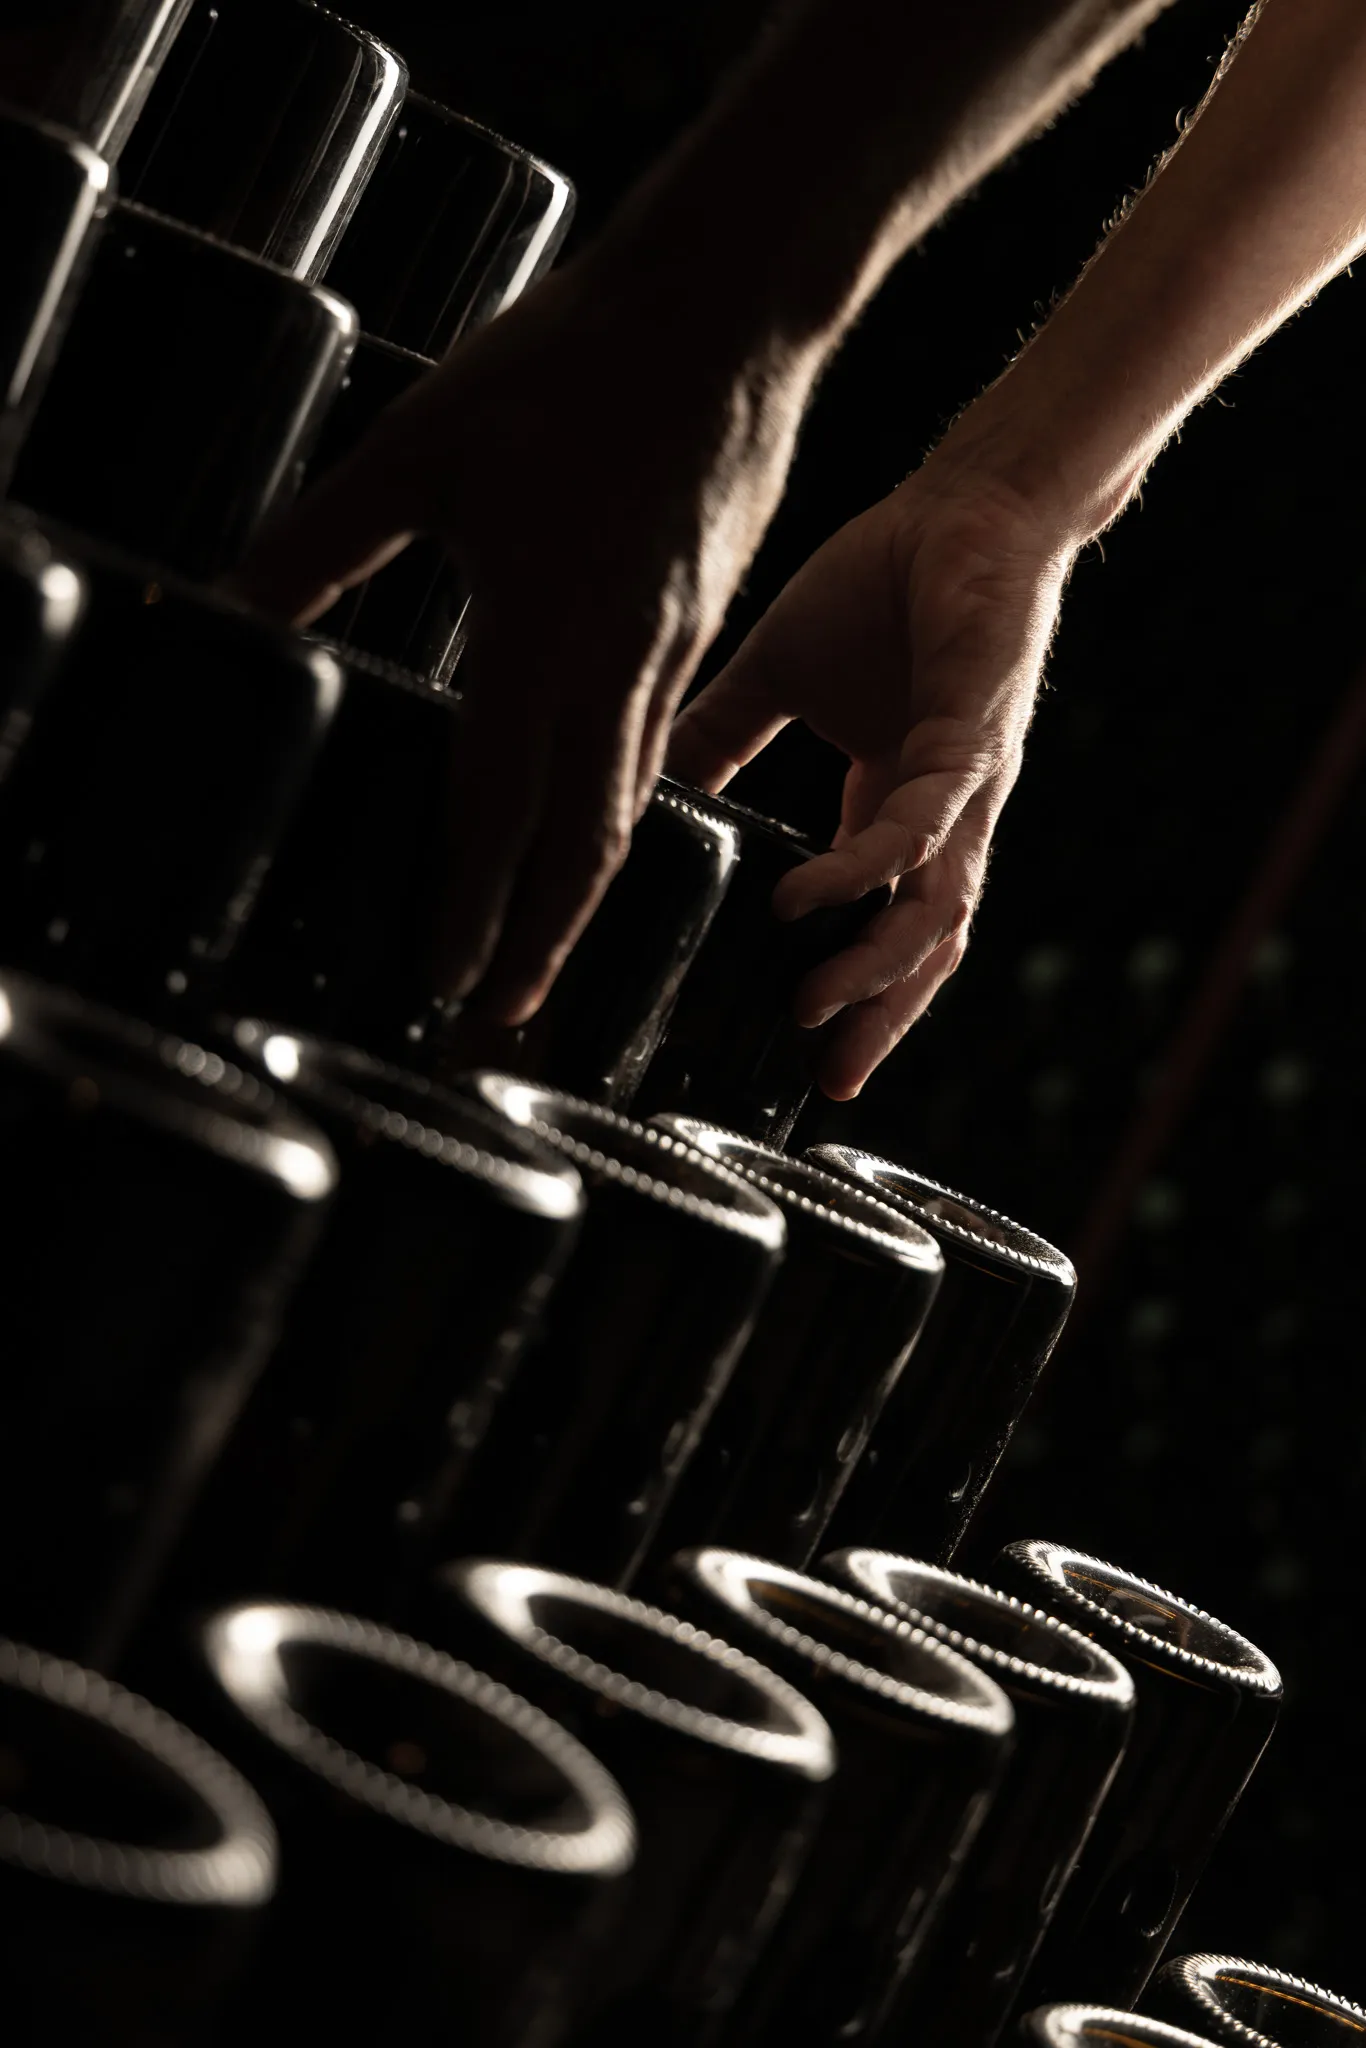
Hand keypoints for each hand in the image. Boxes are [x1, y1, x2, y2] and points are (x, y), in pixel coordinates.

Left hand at [235, 255, 813, 1024]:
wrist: (727, 312)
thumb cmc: (574, 366)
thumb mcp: (416, 449)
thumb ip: (320, 543)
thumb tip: (232, 605)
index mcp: (541, 636)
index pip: (498, 809)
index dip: (470, 905)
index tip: (444, 977)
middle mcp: (616, 668)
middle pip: (582, 844)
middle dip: (540, 942)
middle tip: (502, 1012)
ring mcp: (670, 653)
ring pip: (629, 806)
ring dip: (585, 892)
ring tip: (549, 945)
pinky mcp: (702, 627)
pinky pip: (660, 747)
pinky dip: (625, 811)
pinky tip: (602, 818)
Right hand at [667, 453, 1075, 1096]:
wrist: (957, 505)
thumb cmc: (882, 583)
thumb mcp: (774, 679)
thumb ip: (717, 738)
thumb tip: (637, 783)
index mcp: (895, 808)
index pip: (876, 923)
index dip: (852, 991)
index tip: (802, 1052)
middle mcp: (938, 816)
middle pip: (918, 947)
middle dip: (876, 1019)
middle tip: (824, 1079)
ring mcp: (962, 788)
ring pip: (933, 912)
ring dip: (877, 972)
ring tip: (811, 1014)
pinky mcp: (972, 740)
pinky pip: (922, 826)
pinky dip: (867, 868)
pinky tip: (812, 898)